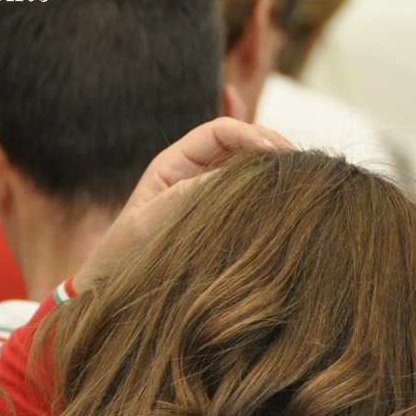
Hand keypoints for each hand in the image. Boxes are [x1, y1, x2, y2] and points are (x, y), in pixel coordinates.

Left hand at [74, 117, 293, 290]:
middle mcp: (194, 171)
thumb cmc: (125, 253)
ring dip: (275, 167)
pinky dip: (271, 188)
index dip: (252, 134)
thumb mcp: (153, 221)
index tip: (278, 153)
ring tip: (301, 176)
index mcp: (175, 163)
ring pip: (250, 166)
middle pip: (241, 142)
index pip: (220, 132)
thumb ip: (188, 195)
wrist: (114, 283)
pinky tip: (290, 186)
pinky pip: (250, 193)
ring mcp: (209, 191)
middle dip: (271, 146)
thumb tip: (232, 177)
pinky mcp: (222, 214)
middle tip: (300, 163)